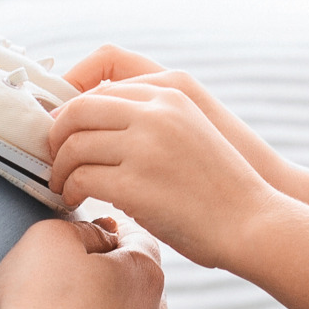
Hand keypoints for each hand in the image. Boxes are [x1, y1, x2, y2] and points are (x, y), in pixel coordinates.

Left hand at [47, 77, 286, 269]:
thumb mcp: (192, 128)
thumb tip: (99, 125)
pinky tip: (76, 200)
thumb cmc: (220, 184)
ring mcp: (144, 147)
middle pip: (77, 110)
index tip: (63, 130)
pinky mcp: (134, 184)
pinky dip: (70, 190)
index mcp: (170, 93)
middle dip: (57, 135)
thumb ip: (152, 118)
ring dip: (61, 168)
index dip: (71, 109)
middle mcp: (155, 112)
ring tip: (64, 185)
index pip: (99, 87)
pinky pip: (81, 178)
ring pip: (73, 145)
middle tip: (54, 159)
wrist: (253, 222)